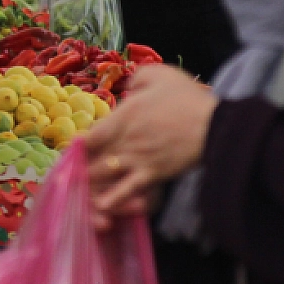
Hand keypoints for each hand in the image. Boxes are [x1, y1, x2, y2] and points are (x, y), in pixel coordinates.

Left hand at [84, 65, 216, 230]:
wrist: (215, 125)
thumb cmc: (186, 98)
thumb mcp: (157, 75)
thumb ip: (137, 80)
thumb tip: (129, 89)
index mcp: (121, 118)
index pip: (88, 136)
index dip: (76, 147)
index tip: (71, 153)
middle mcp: (123, 142)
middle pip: (91, 160)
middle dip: (79, 170)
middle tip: (68, 180)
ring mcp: (137, 161)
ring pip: (104, 177)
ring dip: (91, 187)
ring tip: (80, 195)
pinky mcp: (153, 175)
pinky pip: (129, 191)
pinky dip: (115, 200)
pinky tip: (103, 208)